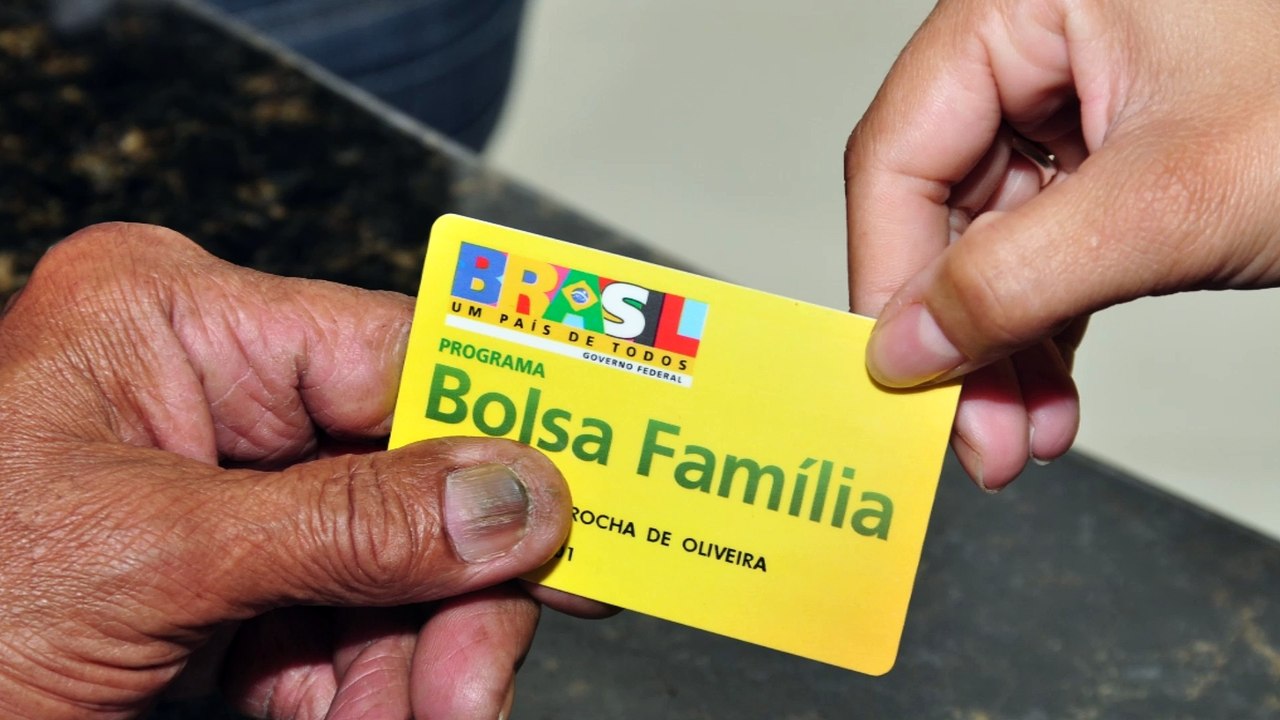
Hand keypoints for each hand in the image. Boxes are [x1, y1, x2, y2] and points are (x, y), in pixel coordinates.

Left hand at [0, 223, 591, 718]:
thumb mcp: (152, 554)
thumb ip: (348, 522)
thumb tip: (515, 494)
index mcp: (177, 324)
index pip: (393, 353)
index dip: (504, 427)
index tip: (592, 499)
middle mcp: (214, 396)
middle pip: (409, 478)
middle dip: (448, 591)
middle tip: (471, 685)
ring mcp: (230, 497)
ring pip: (392, 569)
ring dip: (415, 662)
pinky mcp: (233, 584)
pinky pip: (347, 629)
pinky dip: (370, 691)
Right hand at [845, 0, 1279, 489]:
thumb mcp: (1171, 201)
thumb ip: (1017, 277)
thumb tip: (903, 347)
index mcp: (1020, 4)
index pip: (900, 153)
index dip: (888, 276)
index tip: (898, 378)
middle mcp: (1035, 46)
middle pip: (941, 209)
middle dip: (960, 336)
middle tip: (972, 431)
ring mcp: (1074, 101)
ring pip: (991, 242)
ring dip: (1002, 349)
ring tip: (1022, 431)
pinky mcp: (1115, 154)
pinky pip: (1047, 248)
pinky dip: (1048, 326)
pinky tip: (1051, 392)